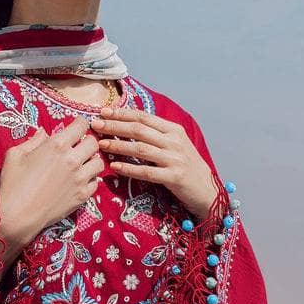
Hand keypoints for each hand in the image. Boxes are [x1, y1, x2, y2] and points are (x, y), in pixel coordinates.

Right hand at [0, 115, 103, 249]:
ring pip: (99, 163)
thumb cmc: (12, 184)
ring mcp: (80, 179)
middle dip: (87, 142)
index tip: (75, 128)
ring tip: (81, 165)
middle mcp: (73, 160)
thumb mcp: (15, 155)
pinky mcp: (83, 196)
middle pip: (94, 143)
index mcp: (56, 145)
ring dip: (91, 161)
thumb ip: (33, 141)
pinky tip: (78, 182)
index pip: (82, 125)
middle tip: (77, 147)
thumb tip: (44, 132)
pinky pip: (96, 183)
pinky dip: (90, 180)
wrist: (17, 217)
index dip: (79, 124)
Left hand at [90, 106, 219, 220]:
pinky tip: (115, 167)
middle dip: (115, 126)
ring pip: (141, 149)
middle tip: (95, 125)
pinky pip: (146, 172)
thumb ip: (156, 134)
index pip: (143, 117)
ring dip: (118, 145)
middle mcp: (175, 141)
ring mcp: (175, 159)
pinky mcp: (174, 177)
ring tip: (101, 144)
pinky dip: (129, 168)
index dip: (122, 113)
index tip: (103, 112)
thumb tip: (127, 123)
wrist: (208, 190)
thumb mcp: (175, 145)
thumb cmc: (186, 167)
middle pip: (139, 130)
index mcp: (174, 130)